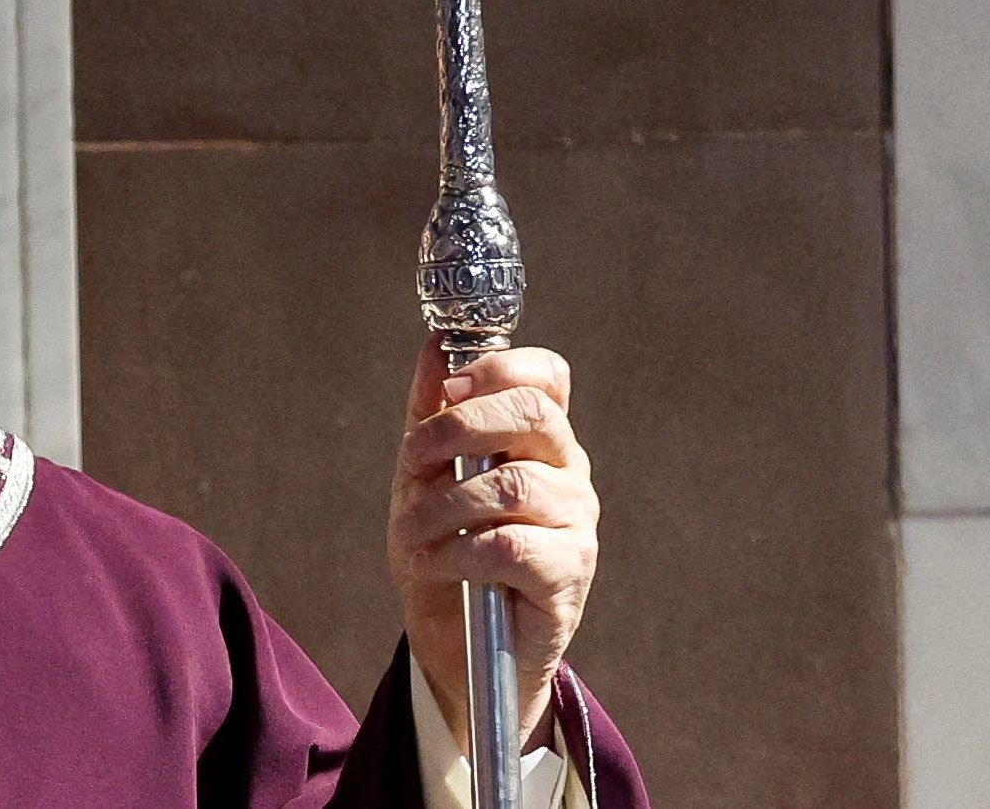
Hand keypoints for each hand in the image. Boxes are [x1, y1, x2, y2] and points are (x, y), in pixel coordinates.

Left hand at [386, 340, 599, 751]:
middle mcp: (568, 471)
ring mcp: (576, 522)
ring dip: (445, 503)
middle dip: (461, 425)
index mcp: (537, 439)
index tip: (447, 388)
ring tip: (414, 529)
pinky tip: (439, 563)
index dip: (499, 368)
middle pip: (536, 413)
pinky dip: (459, 550)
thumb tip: (436, 346)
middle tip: (415, 456)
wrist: (453, 644)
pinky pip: (512, 544)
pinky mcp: (569, 574)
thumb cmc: (442, 549)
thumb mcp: (422, 476)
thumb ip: (431, 413)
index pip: (547, 376)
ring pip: (514, 483)